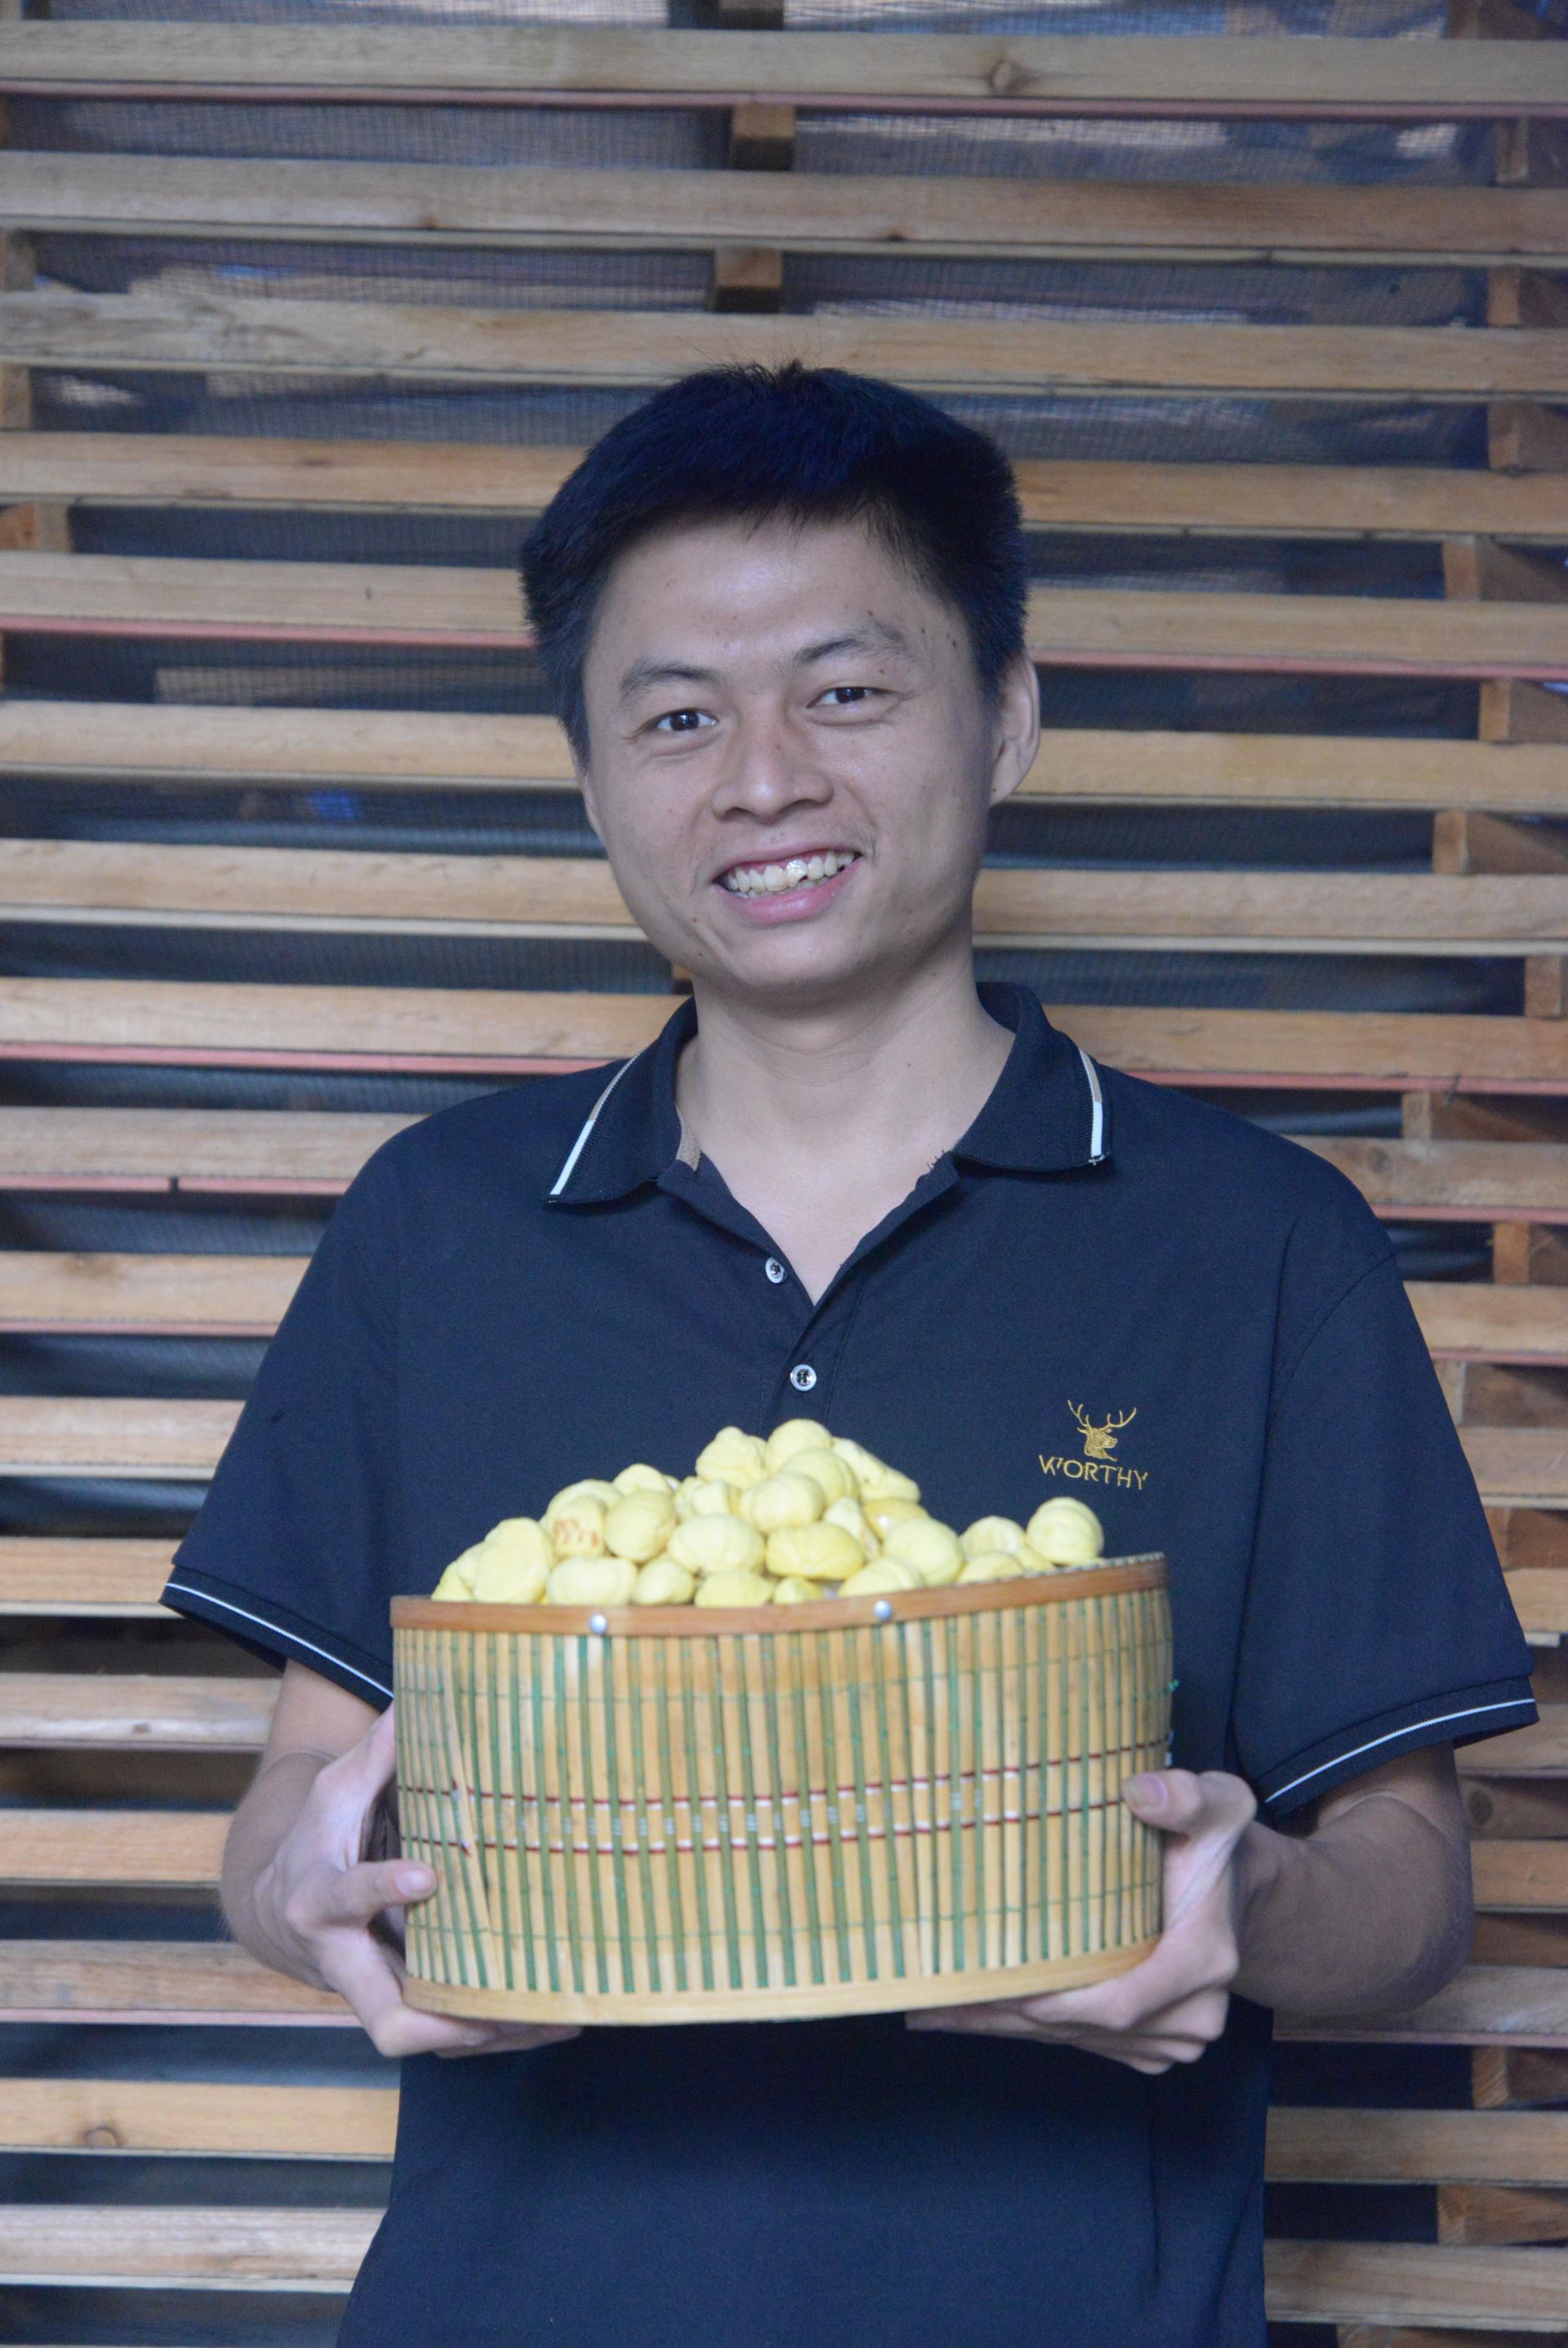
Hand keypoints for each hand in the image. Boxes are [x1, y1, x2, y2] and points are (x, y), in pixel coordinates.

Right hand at [252, 1704, 578, 2060]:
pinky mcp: (400, 2005)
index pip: (343, 1898)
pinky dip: (498, 2032)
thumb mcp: (335, 1791)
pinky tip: (556, 2021)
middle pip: (384, 2016)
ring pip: (426, 2036)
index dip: (380, 1890)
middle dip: (443, 2016)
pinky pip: (447, 2034)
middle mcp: (343, 1959)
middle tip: (501, 1999)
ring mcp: (373, 1991)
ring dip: (489, 2031)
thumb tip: (419, 1694)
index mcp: (319, 1898)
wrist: (280, 1908)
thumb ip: (377, 1753)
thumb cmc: (316, 1841)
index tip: (428, 1875)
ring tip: (554, 2014)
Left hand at [907, 1769, 1256, 2073]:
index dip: (1055, 2001)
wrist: (1232, 1890)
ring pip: (1077, 2041)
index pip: (1119, 2001)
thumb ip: (1188, 1796)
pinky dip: (1027, 2030)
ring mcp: (1174, 2037)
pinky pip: (1084, 2045)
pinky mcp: (1152, 2045)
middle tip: (930, 1999)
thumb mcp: (1217, 1804)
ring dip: (1006, 2027)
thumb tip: (1140, 1792)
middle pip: (1086, 2028)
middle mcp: (1192, 2014)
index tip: (991, 1986)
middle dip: (1008, 2016)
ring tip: (931, 2009)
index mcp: (1203, 1960)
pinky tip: (970, 2015)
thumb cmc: (1210, 1842)